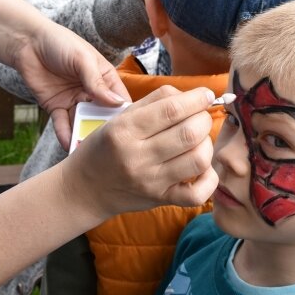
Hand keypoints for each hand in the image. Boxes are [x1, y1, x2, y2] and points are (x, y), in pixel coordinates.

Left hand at [11, 21, 130, 148]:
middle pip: (102, 115)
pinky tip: (69, 145)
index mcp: (105, 78)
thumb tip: (117, 103)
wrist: (28, 43)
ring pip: (82, 122)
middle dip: (104, 129)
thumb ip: (97, 82)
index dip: (125, 114)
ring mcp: (74, 101)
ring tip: (89, 150)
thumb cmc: (60, 43)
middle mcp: (92, 92)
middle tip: (108, 145)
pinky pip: (62, 124)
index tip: (129, 129)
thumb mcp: (82, 59)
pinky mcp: (56, 107)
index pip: (120, 99)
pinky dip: (65, 134)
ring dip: (84, 136)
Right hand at [63, 86, 218, 217]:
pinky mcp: (160, 200)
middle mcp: (137, 157)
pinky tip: (202, 167)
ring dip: (207, 144)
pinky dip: (209, 179)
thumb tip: (191, 95)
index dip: (197, 99)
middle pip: (189, 133)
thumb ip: (154, 102)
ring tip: (199, 140)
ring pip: (198, 160)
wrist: (85, 188)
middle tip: (200, 117)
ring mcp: (150, 182)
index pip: (171, 109)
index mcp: (124, 130)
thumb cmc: (104, 147)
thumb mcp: (119, 118)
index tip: (205, 94)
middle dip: (204, 119)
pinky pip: (197, 195)